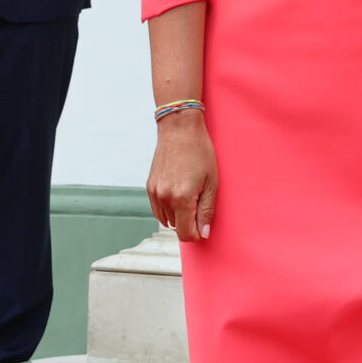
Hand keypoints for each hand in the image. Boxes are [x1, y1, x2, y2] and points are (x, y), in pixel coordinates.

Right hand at [147, 111, 217, 241]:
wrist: (179, 128)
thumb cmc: (200, 151)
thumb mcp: (211, 182)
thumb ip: (207, 211)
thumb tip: (203, 233)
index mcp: (181, 198)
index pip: (185, 233)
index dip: (197, 234)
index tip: (204, 225)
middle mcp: (164, 198)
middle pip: (176, 227)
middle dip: (189, 222)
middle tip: (200, 202)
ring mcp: (154, 192)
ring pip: (166, 220)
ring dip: (178, 216)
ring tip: (189, 195)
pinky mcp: (149, 186)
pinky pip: (158, 209)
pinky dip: (168, 208)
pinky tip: (178, 193)